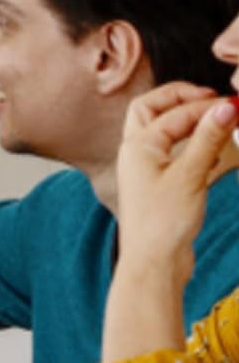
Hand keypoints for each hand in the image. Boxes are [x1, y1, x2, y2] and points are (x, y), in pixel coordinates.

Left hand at [116, 83, 236, 281]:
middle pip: (151, 110)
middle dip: (181, 100)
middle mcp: (135, 154)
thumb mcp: (191, 174)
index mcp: (136, 146)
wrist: (153, 263)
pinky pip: (171, 153)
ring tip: (218, 125)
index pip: (174, 111)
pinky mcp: (157, 184)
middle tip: (212, 101)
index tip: (236, 106)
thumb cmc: (163, 223)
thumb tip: (226, 107)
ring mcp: (144, 169)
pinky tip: (211, 155)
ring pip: (161, 130)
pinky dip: (190, 145)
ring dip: (187, 122)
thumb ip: (208, 138)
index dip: (207, 105)